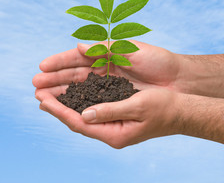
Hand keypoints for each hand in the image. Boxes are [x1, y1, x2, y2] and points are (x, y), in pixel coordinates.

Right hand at [32, 40, 179, 91]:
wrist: (177, 79)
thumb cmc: (157, 60)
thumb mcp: (132, 49)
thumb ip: (106, 48)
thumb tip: (80, 46)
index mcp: (106, 54)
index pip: (78, 57)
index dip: (60, 61)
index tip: (42, 66)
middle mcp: (103, 69)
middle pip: (74, 74)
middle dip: (55, 79)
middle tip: (35, 85)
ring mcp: (107, 84)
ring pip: (79, 88)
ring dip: (61, 91)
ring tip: (42, 96)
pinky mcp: (114, 98)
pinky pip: (92, 100)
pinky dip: (78, 102)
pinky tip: (65, 105)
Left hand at [35, 86, 177, 148]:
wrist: (180, 110)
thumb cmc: (163, 108)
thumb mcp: (137, 107)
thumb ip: (110, 111)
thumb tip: (84, 114)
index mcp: (115, 133)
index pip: (80, 123)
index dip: (60, 111)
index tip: (42, 100)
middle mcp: (111, 131)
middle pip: (77, 119)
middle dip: (57, 106)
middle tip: (39, 94)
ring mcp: (114, 123)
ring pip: (83, 113)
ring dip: (66, 102)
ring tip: (49, 93)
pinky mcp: (117, 113)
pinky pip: (93, 108)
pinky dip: (80, 100)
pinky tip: (73, 93)